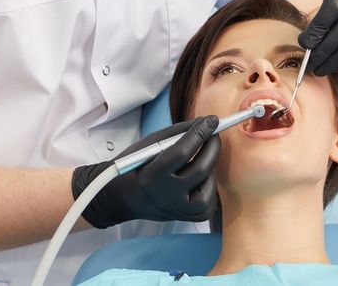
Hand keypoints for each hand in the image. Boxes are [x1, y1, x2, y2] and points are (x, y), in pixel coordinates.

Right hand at [71, 115, 220, 227]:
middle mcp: (167, 196)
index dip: (200, 133)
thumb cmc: (135, 168)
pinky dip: (209, 182)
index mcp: (152, 176)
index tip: (211, 120)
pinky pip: (211, 197)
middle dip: (212, 146)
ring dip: (209, 164)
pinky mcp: (191, 218)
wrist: (123, 199)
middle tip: (214, 133)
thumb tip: (205, 123)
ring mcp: (180, 210)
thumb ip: (178, 133)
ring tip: (199, 157)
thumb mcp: (149, 146)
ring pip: (208, 181)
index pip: (183, 151)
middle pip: (201, 168)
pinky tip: (198, 177)